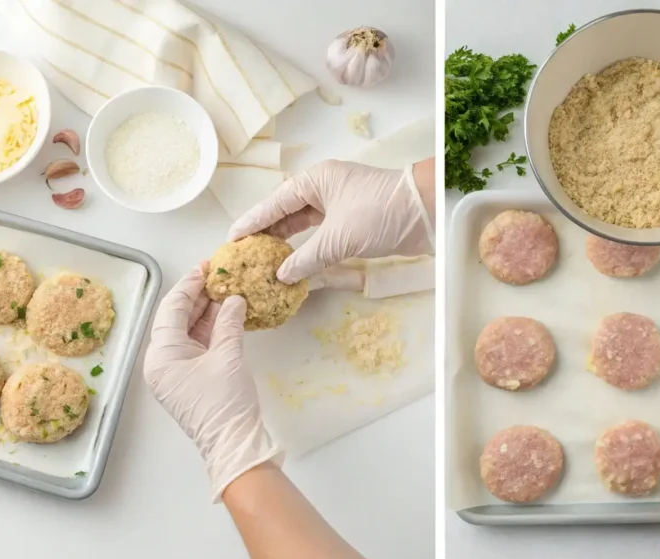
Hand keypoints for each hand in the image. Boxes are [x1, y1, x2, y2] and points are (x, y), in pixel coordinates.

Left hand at [143, 264, 282, 501]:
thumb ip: (229, 323)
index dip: (189, 284)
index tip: (205, 266)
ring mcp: (175, 371)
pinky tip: (226, 312)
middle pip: (176, 318)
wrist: (234, 445)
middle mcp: (162, 362)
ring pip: (187, 330)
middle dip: (197, 295)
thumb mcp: (228, 357)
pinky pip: (196, 344)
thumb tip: (233, 299)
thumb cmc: (225, 405)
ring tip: (225, 288)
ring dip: (206, 310)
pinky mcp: (190, 377)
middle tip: (217, 274)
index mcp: (160, 356)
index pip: (171, 309)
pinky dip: (210, 328)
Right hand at [227, 159, 434, 283]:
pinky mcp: (351, 223)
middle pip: (285, 213)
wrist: (427, 213)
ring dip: (285, 244)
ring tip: (262, 262)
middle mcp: (323, 190)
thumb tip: (282, 276)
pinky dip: (307, 251)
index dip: (252, 222)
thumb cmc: (381, 213)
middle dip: (265, 234)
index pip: (274, 203)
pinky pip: (319, 237)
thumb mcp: (338, 237)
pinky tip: (293, 266)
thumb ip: (306, 258)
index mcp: (315, 181)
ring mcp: (338, 206)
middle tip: (243, 254)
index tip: (232, 239)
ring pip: (302, 226)